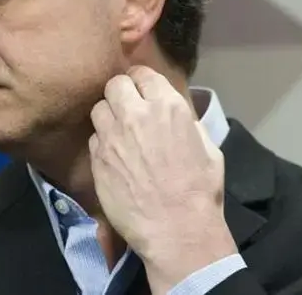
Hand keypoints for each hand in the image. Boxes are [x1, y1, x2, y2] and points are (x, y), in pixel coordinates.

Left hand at [89, 66, 237, 292]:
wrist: (176, 229)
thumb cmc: (200, 190)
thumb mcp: (207, 147)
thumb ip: (185, 122)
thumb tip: (172, 112)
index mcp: (167, 107)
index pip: (142, 74)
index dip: (140, 81)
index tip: (140, 91)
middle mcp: (134, 114)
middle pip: (114, 85)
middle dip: (120, 93)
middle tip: (126, 109)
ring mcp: (111, 135)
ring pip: (98, 108)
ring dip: (107, 116)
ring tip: (118, 132)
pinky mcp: (96, 156)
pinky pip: (94, 137)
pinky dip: (102, 141)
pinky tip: (113, 155)